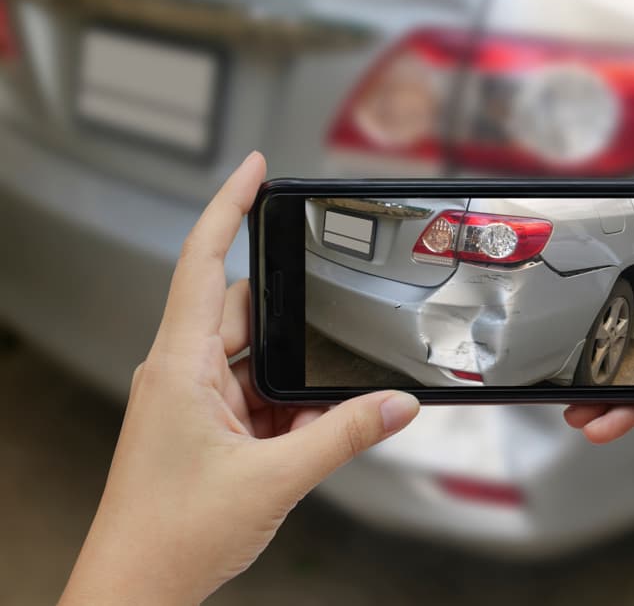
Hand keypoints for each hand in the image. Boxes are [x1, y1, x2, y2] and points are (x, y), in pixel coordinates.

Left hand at [59, 152, 419, 604]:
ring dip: (292, 379)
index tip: (255, 170)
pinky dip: (287, 410)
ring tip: (312, 415)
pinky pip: (256, 396)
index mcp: (178, 366)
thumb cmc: (171, 535)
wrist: (137, 590)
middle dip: (292, 323)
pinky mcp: (205, 426)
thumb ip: (345, 435)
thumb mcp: (276, 478)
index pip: (201, 262)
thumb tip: (396, 404)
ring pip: (255, 360)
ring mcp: (191, 400)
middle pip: (244, 312)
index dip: (228, 207)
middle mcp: (180, 373)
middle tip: (330, 332)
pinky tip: (306, 435)